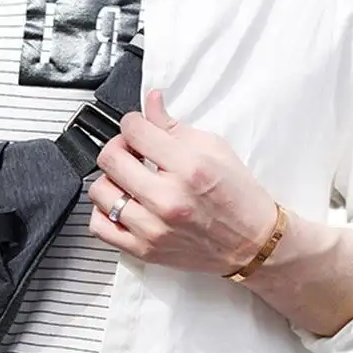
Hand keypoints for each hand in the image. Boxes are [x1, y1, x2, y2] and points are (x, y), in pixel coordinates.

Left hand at [88, 89, 279, 275]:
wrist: (252, 243)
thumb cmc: (238, 197)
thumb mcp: (215, 149)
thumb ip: (174, 126)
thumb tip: (151, 102)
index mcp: (188, 168)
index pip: (134, 130)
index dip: (133, 122)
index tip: (138, 128)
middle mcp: (168, 199)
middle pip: (111, 158)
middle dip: (119, 146)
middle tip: (131, 151)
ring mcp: (153, 227)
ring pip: (100, 191)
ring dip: (111, 179)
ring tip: (128, 179)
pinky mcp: (145, 250)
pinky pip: (100, 226)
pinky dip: (104, 212)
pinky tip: (122, 204)